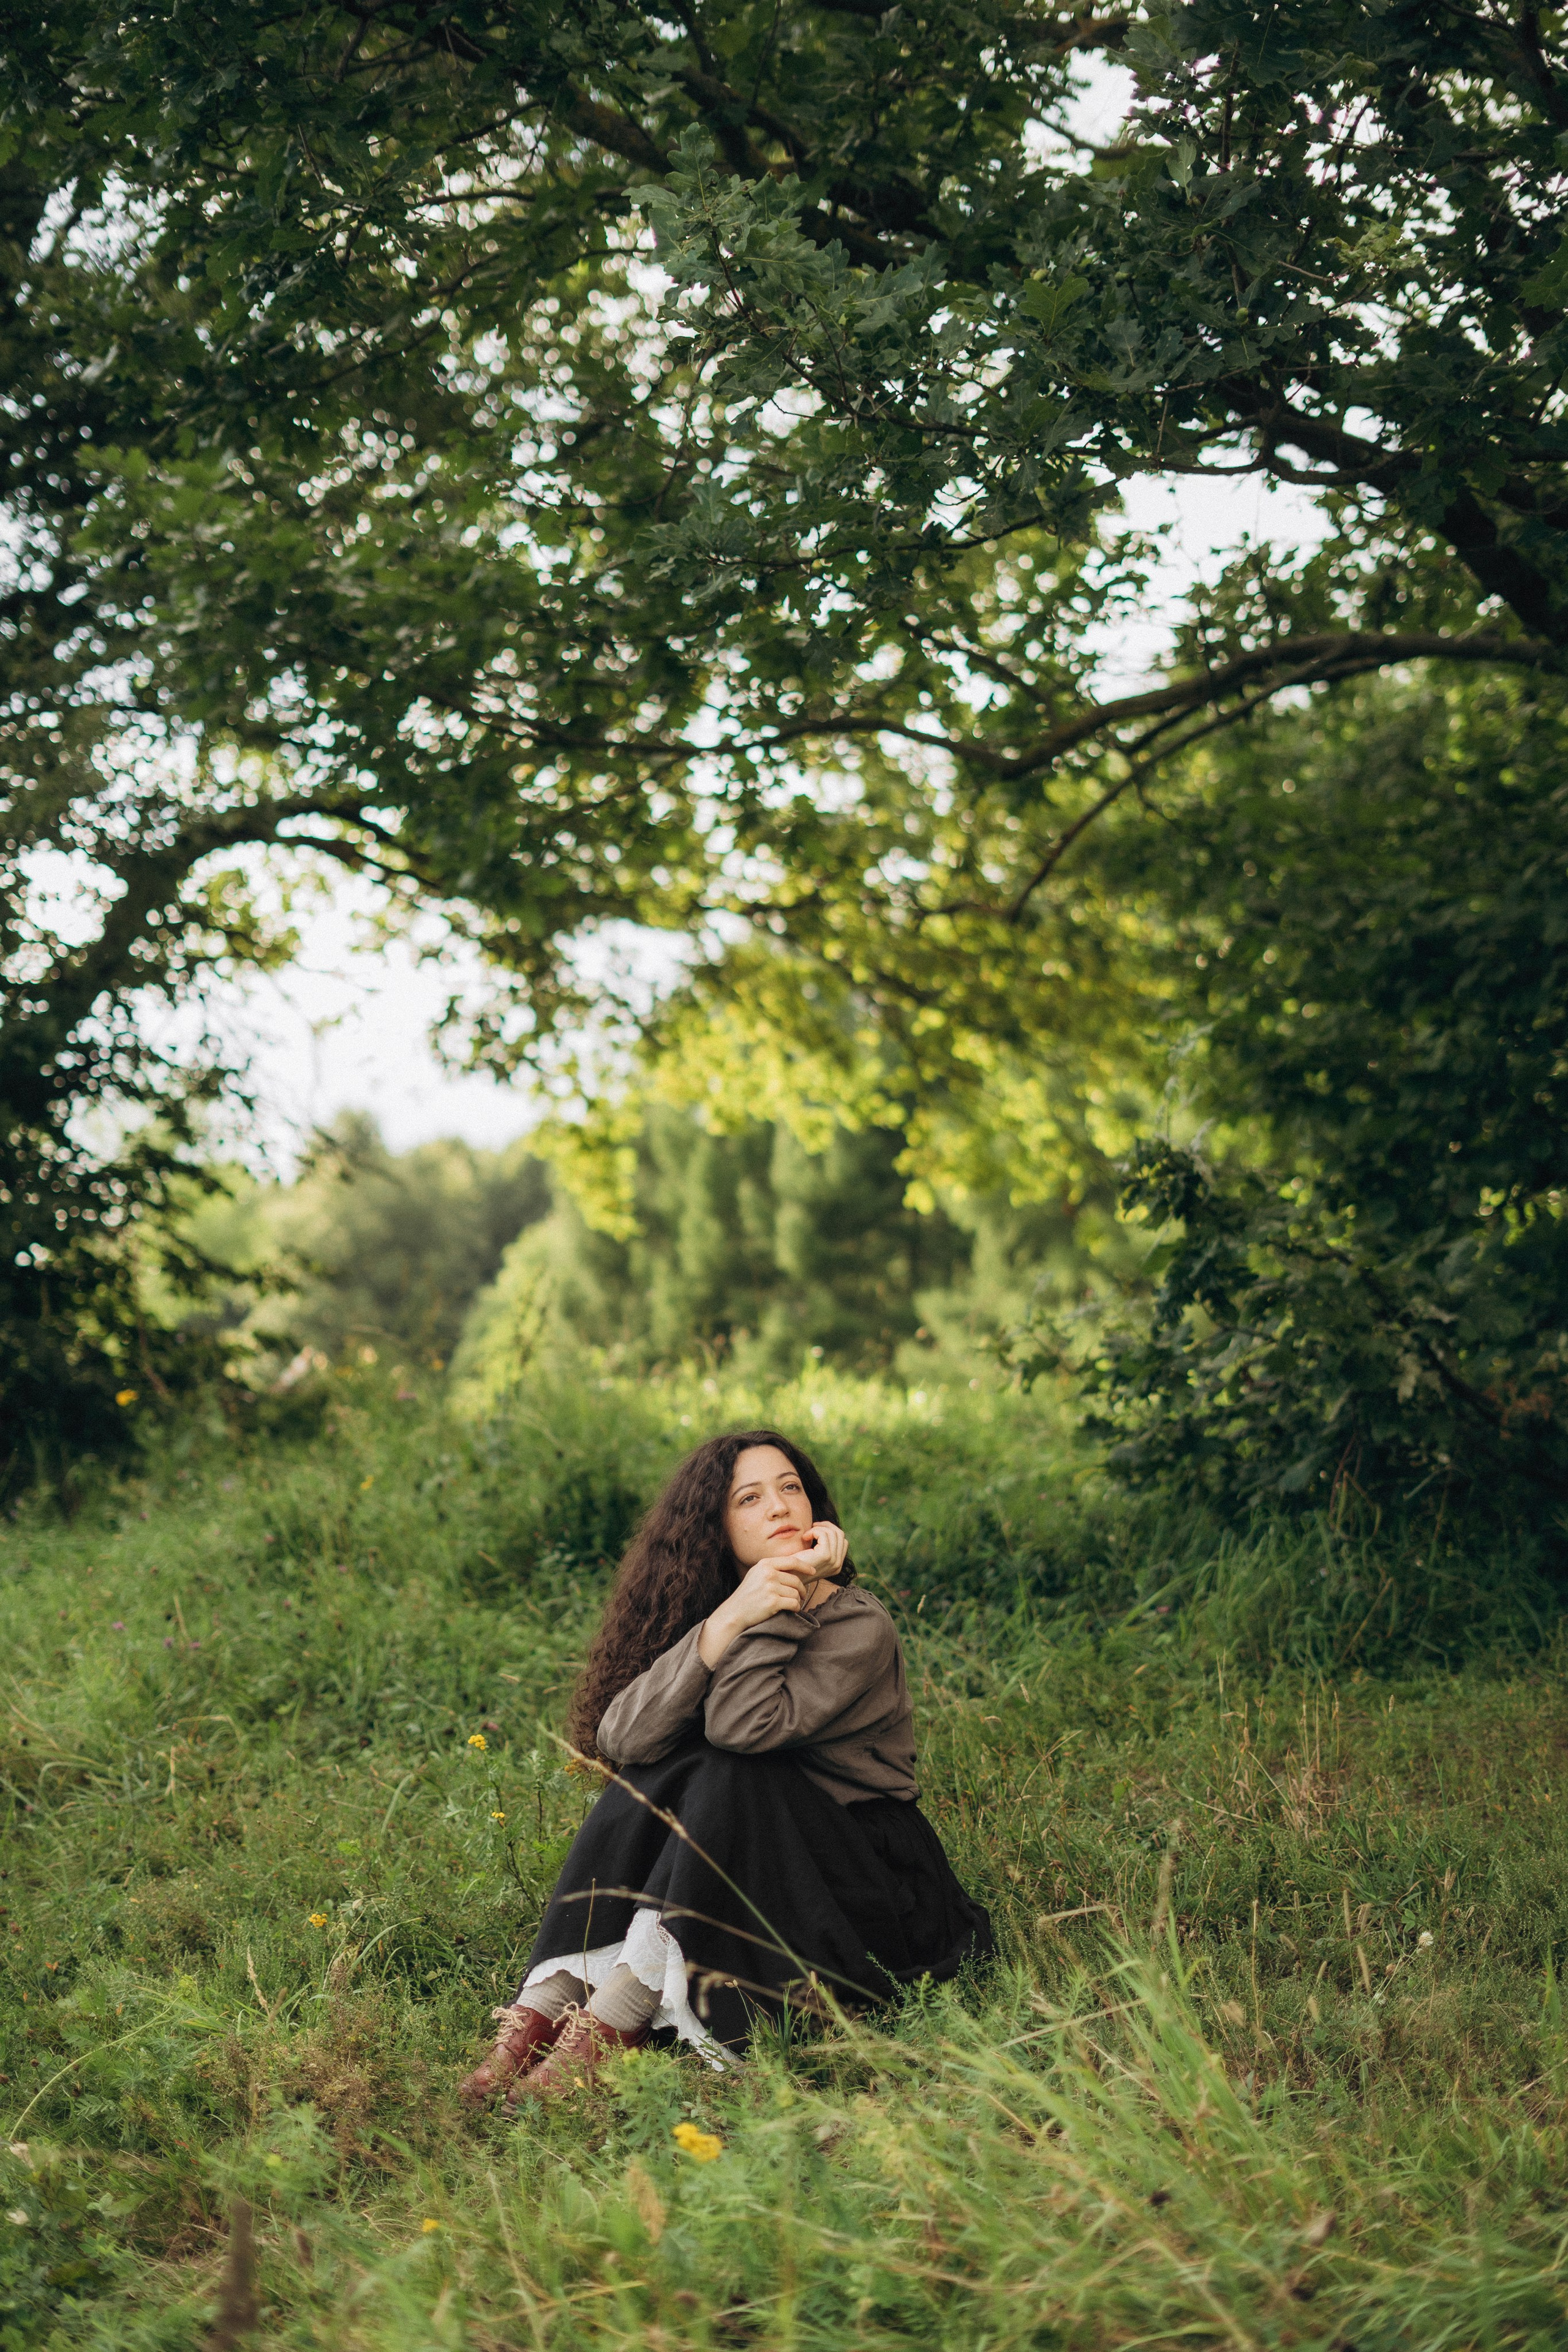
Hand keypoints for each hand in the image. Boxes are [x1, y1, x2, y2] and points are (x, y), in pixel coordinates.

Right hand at [697, 1532, 843, 1667]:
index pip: (792, 1561)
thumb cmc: (748, 1594)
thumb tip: (794, 1566)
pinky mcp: (773, 1601)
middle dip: (801, 1589)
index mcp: (765, 1564)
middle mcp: (768, 1573)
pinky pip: (794, 1603)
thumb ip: (772, 1568)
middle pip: (795, 1580)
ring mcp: (770, 1587)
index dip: (805, 1566)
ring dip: (797, 1600)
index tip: (813, 1572)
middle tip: (801, 1596)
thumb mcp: (756, 1574)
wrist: (735, 1612)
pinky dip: (796, 1608)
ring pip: (795, 1593)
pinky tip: (792, 1610)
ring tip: (792, 1604)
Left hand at [761, 1520, 848, 1579]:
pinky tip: (804, 1537)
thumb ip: (823, 1547)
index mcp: (837, 1565)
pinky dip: (813, 1531)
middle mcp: (838, 1564)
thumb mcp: (813, 1556)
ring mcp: (833, 1561)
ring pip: (833, 1533)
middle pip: (840, 1535)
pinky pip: (824, 1534)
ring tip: (806, 1535)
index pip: (843, 1541)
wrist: (785, 1576)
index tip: (816, 1530)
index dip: (830, 1531)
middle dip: (826, 1526)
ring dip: (818, 1529)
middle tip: (812, 1527)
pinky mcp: (825, 1556)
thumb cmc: (795, 1565)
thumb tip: (827, 1528)